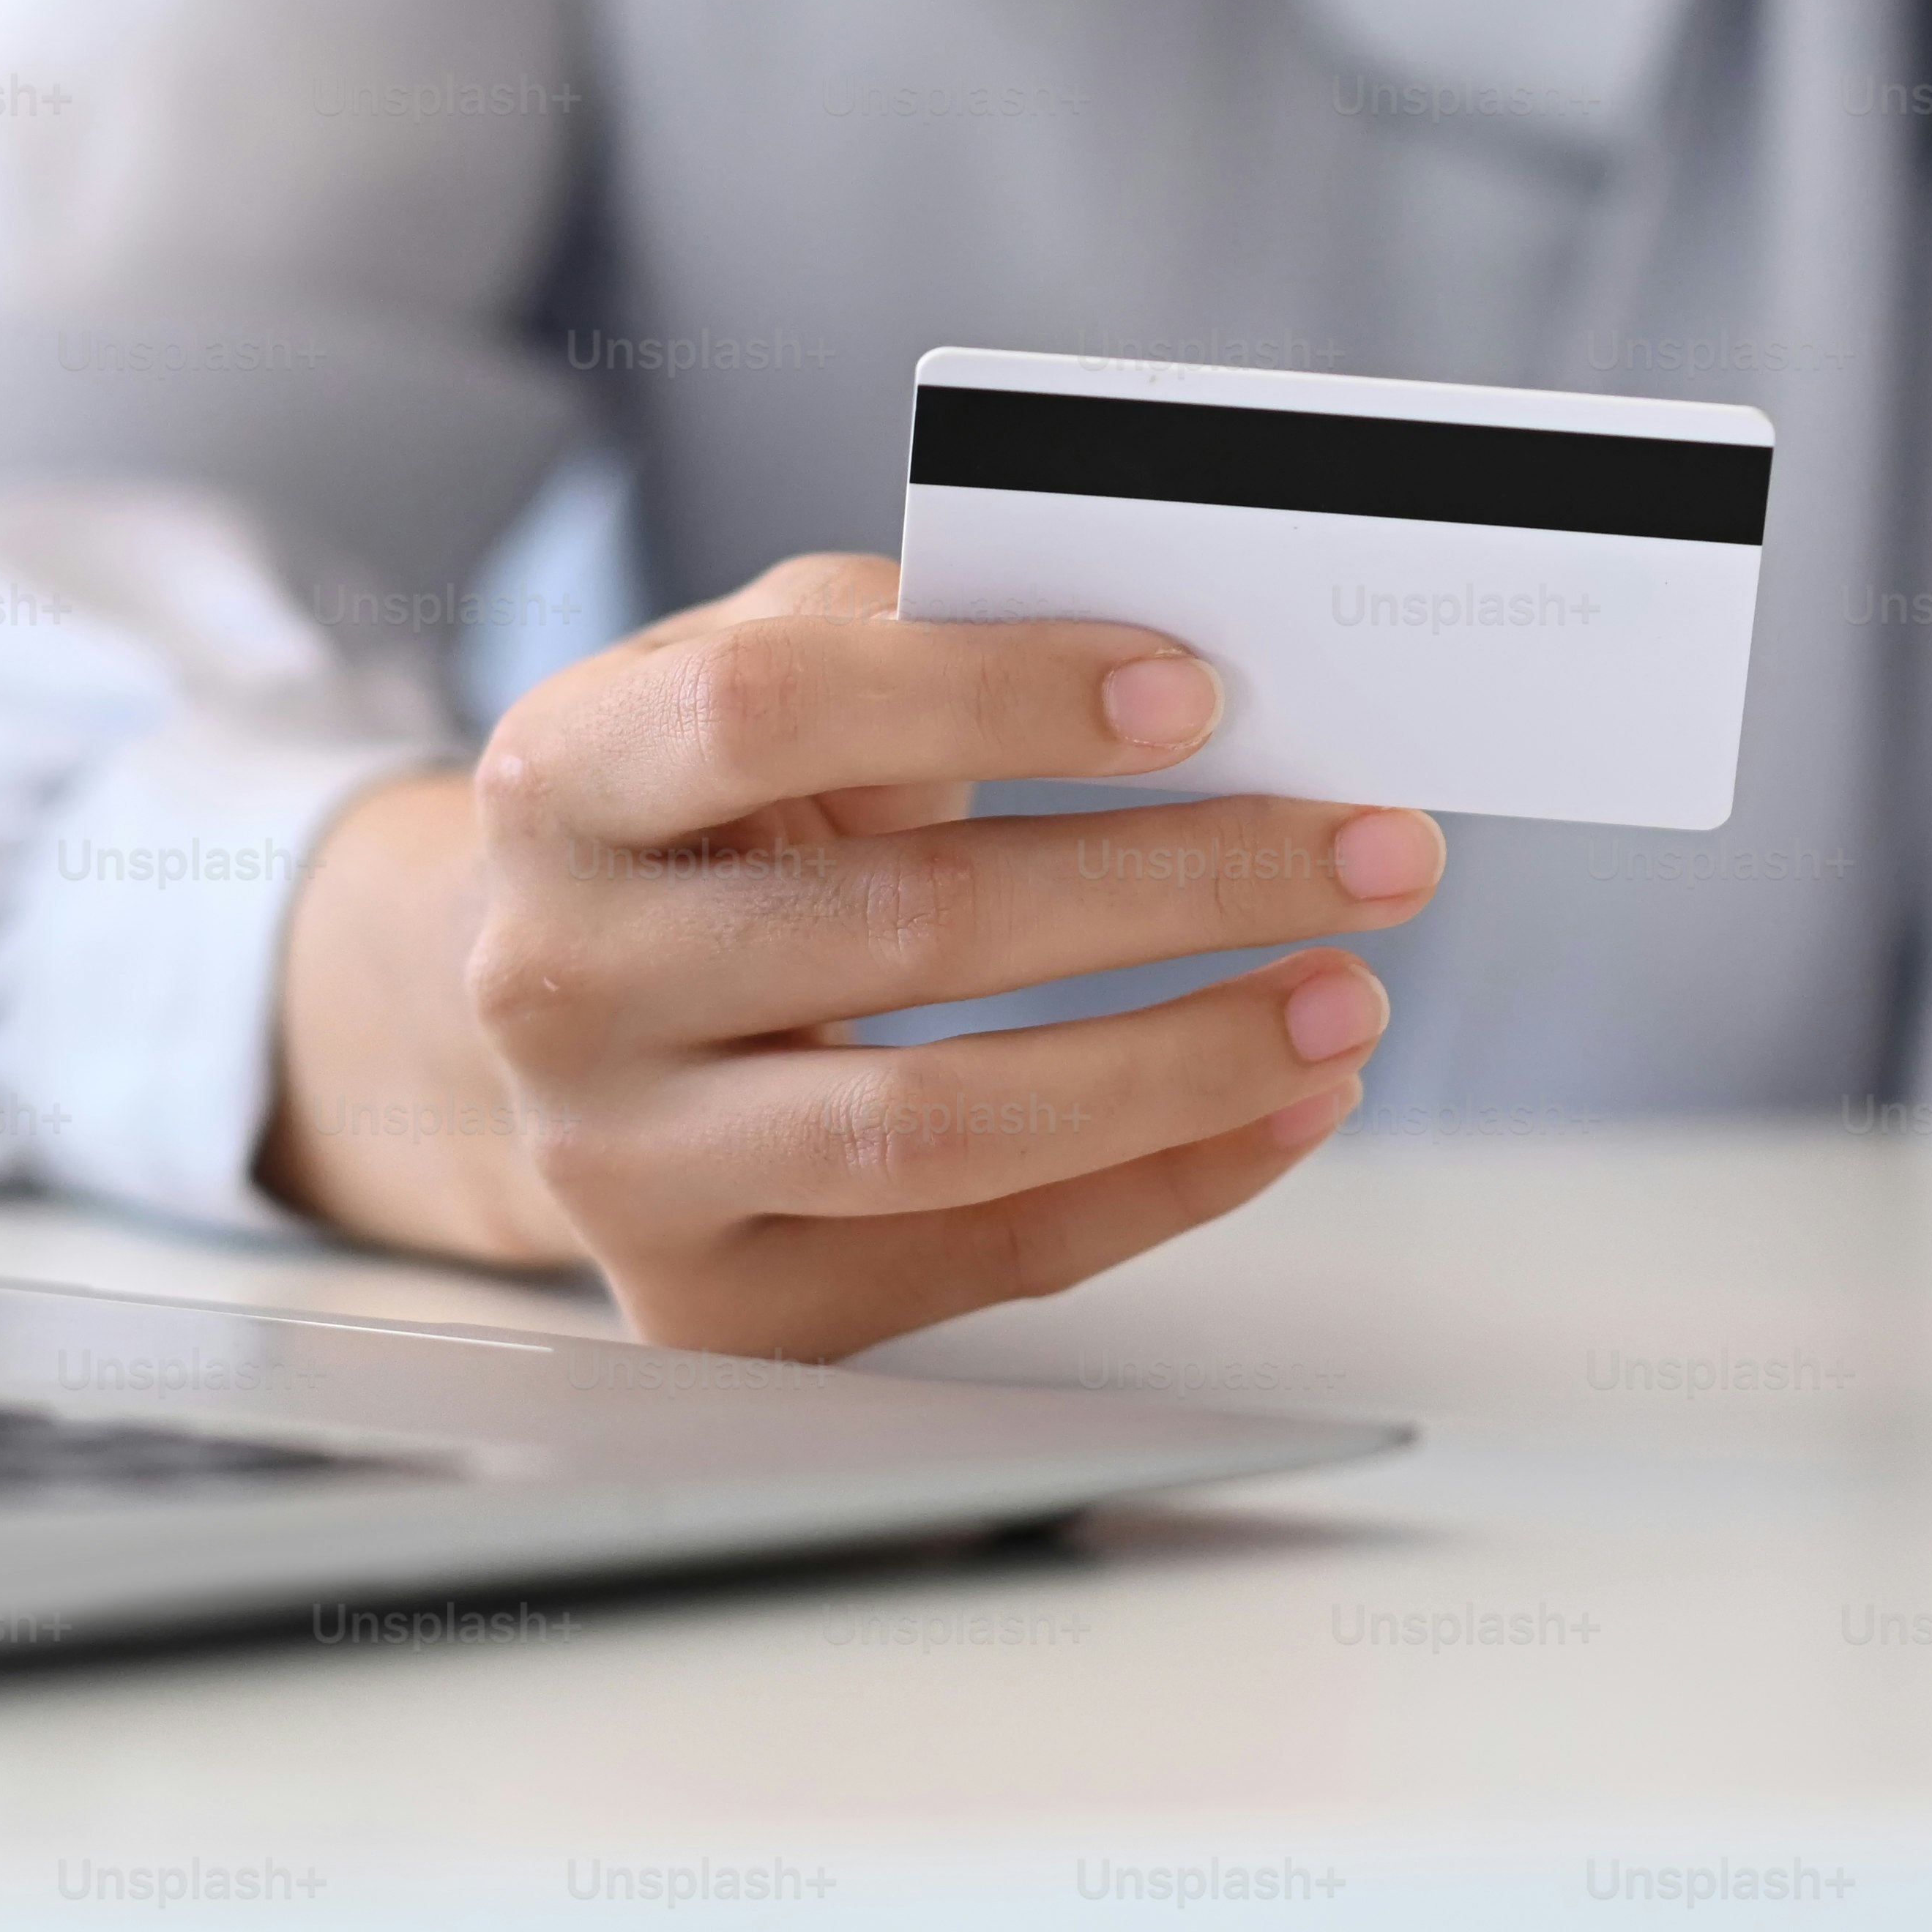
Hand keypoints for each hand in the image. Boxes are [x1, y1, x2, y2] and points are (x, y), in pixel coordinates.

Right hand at [262, 554, 1440, 1357]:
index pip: (774, 712)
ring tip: (1350, 998)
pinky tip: (1284, 1109)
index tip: (1198, 694)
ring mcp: (624, 1162)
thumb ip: (922, 631)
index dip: (995, 695)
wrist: (559, 1003)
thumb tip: (1180, 670)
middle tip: (1372, 851)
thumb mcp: (754, 668)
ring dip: (1185, 1064)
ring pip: (941, 1129)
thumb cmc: (704, 814)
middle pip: (906, 931)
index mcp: (562, 781)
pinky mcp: (717, 1300)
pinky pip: (975, 1258)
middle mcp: (562, 981)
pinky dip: (1163, 1186)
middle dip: (1179, 885)